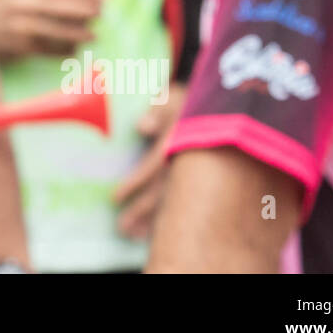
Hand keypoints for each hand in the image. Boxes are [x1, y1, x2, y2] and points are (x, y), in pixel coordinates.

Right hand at [0, 0, 104, 59]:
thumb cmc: (7, 8)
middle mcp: (22, 5)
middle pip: (56, 5)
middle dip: (82, 8)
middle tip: (103, 12)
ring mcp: (19, 26)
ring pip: (51, 28)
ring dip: (75, 32)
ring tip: (95, 35)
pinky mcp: (18, 46)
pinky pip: (45, 48)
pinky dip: (61, 50)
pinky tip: (75, 50)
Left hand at [114, 83, 186, 240]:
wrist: (218, 107)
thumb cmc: (186, 102)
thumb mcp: (172, 99)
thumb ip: (157, 111)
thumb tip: (141, 126)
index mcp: (178, 143)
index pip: (153, 167)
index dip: (135, 183)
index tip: (114, 198)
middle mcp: (187, 164)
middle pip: (162, 192)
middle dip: (141, 210)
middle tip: (122, 227)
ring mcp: (195, 176)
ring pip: (172, 202)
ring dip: (151, 220)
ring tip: (131, 234)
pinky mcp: (199, 183)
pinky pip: (182, 204)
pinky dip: (166, 220)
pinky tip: (150, 232)